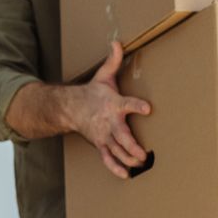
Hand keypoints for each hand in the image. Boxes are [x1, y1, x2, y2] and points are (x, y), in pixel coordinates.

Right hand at [71, 41, 151, 178]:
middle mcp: (109, 122)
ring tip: (140, 164)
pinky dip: (115, 167)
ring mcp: (104, 136)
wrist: (69, 109)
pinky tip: (126, 175)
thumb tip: (118, 42)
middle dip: (132, 146)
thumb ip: (114, 60)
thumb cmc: (92, 93)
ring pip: (116, 150)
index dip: (137, 106)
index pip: (127, 104)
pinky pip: (108, 158)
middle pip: (122, 136)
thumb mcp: (103, 75)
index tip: (148, 108)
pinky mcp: (100, 144)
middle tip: (144, 154)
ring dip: (128, 159)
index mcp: (113, 104)